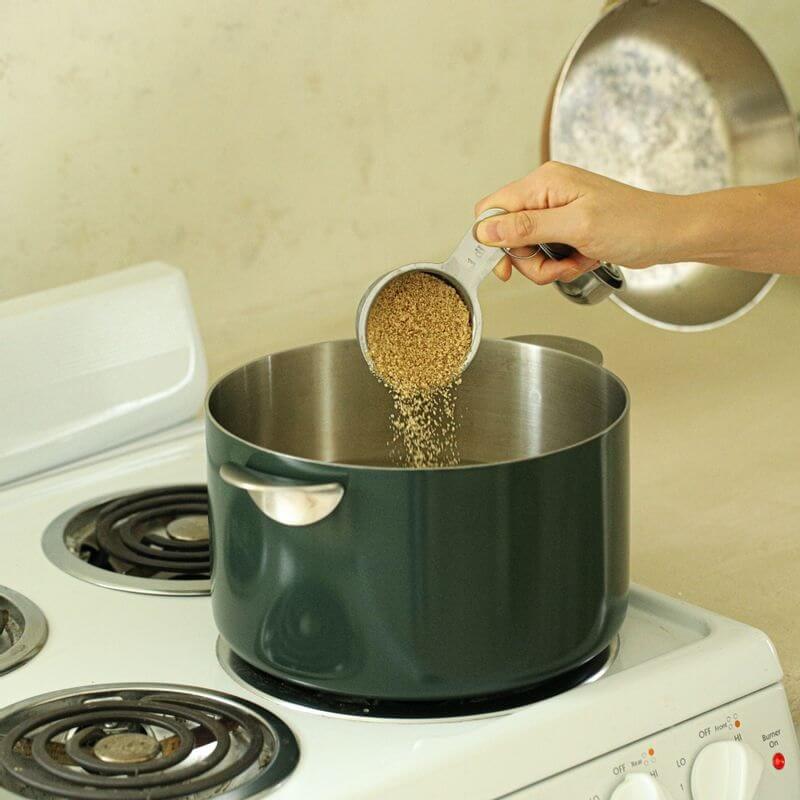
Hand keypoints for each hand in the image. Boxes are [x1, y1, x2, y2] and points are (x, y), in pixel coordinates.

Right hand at [474, 161, 673, 283]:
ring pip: (527, 250)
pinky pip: (547, 253)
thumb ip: (527, 227)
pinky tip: (582, 260)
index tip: (507, 266)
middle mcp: (546, 194)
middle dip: (530, 260)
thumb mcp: (575, 226)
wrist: (667, 234)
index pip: (493, 209)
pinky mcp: (566, 228)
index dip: (492, 241)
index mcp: (543, 183)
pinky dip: (562, 265)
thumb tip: (485, 230)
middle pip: (508, 236)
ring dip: (548, 266)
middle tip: (556, 266)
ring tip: (575, 262)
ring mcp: (556, 212)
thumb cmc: (634, 223)